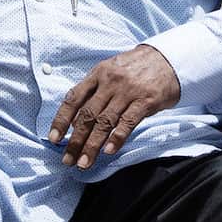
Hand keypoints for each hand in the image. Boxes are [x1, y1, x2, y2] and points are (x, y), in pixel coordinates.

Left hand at [48, 44, 180, 169]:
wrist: (168, 59)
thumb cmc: (135, 68)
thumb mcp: (110, 72)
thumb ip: (93, 93)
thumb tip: (74, 121)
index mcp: (97, 74)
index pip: (73, 99)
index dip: (61, 120)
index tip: (54, 139)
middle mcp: (110, 82)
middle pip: (87, 115)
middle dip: (75, 140)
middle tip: (67, 159)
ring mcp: (128, 91)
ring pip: (105, 122)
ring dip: (92, 145)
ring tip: (84, 162)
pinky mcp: (146, 100)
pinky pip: (128, 121)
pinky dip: (117, 137)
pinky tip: (108, 151)